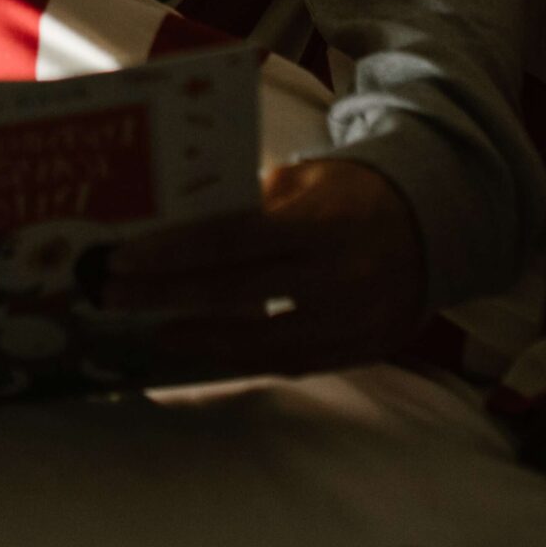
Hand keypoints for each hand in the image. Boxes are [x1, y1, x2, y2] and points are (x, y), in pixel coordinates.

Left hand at [98, 157, 427, 377]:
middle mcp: (336, 278)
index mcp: (321, 224)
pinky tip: (200, 349)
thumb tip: (174, 226)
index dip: (174, 253)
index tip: (124, 258)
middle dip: (164, 296)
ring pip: (259, 344)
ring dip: (195, 338)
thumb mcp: (305, 181)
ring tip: (149, 327)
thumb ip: (248, 204)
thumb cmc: (351, 195)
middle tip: (112, 294)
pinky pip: (286, 365)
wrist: (433, 230)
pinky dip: (238, 359)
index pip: (233, 240)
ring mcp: (349, 323)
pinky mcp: (356, 352)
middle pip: (234, 294)